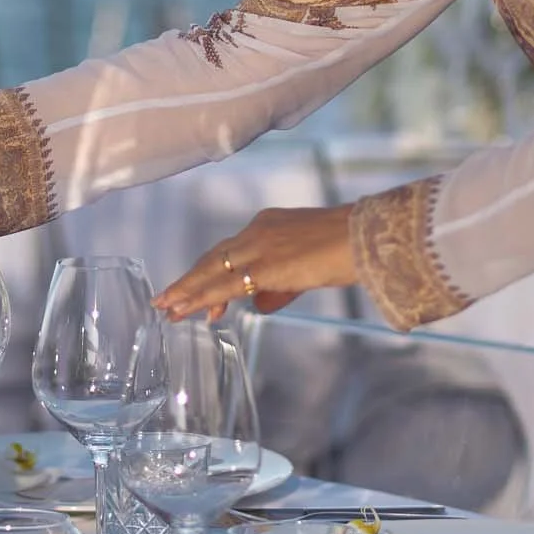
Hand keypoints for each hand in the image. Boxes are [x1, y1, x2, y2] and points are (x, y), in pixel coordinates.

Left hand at [156, 205, 359, 320]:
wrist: (366, 237)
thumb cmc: (349, 249)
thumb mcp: (308, 266)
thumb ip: (281, 286)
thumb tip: (259, 304)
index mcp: (268, 224)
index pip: (230, 251)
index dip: (209, 273)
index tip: (197, 296)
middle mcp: (257, 231)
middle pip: (213, 258)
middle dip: (189, 282)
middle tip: (166, 301)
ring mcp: (259, 246)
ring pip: (211, 271)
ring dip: (187, 291)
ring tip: (166, 308)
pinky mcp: (264, 265)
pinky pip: (224, 284)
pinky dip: (201, 297)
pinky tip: (186, 308)